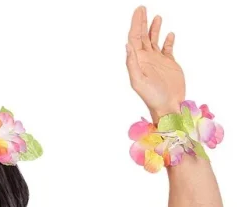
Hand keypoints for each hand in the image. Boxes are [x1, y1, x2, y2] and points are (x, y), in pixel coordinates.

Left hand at [126, 6, 185, 121]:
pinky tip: (170, 34)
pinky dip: (168, 40)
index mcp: (138, 61)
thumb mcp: (139, 81)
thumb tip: (127, 45)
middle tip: (142, 8)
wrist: (168, 106)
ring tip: (157, 17)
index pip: (134, 38)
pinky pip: (167, 48)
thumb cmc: (152, 97)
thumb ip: (132, 63)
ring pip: (154, 40)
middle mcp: (147, 59)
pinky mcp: (169, 63)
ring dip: (154, 28)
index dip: (136, 24)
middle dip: (142, 22)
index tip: (139, 11)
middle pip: (142, 36)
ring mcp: (158, 60)